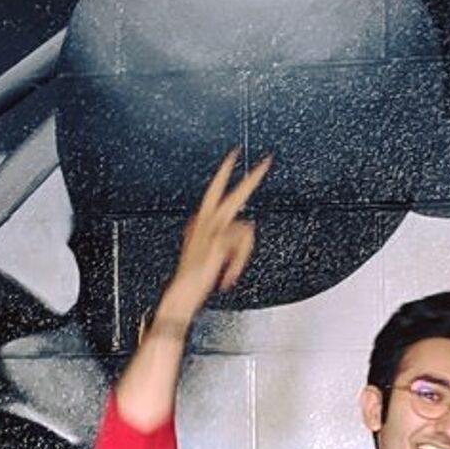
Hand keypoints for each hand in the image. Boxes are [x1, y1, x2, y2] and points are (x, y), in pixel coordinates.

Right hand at [152, 152, 269, 332]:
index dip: (224, 171)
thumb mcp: (205, 254)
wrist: (181, 295)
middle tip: (267, 161)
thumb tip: (215, 229)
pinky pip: (240, 246)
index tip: (234, 153)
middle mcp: (206, 222)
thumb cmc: (192, 278)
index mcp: (203, 221)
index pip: (215, 189)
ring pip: (245, 230)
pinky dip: (237, 263)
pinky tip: (227, 278)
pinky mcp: (217, 242)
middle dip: (251, 179)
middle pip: (234, 194)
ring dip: (242, 255)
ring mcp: (211, 232)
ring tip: (230, 274)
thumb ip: (213, 238)